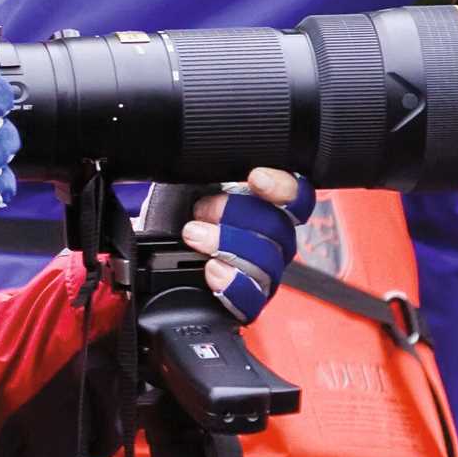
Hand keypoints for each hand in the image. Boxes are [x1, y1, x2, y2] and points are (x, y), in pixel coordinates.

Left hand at [179, 168, 313, 322]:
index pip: (299, 197)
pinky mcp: (249, 302)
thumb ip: (213, 169)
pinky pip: (253, 299)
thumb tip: (207, 155)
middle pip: (279, 228)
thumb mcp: (194, 181)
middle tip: (202, 209)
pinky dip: (233, 285)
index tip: (256, 177)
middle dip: (237, 213)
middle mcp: (275, 242)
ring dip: (228, 244)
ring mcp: (265, 274)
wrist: (158, 254)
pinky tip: (212, 271)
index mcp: (271, 208)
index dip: (284, 187)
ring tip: (194, 235)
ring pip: (266, 261)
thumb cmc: (180, 214)